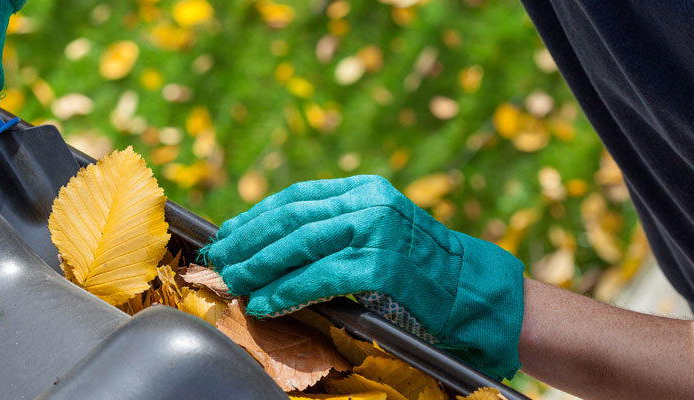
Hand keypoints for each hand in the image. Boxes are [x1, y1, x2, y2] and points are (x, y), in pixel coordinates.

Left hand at [203, 175, 524, 378]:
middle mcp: (370, 202)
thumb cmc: (422, 270)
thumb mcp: (379, 232)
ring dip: (259, 267)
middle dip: (248, 241)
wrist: (475, 291)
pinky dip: (287, 291)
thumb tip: (273, 245)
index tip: (227, 234)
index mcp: (365, 188)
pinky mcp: (383, 266)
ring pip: (300, 245)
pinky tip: (265, 303)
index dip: (255, 216)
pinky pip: (320, 278)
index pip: (296, 197)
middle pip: (291, 218)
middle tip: (218, 260)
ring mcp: (377, 231)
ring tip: (234, 282)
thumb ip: (336, 229)